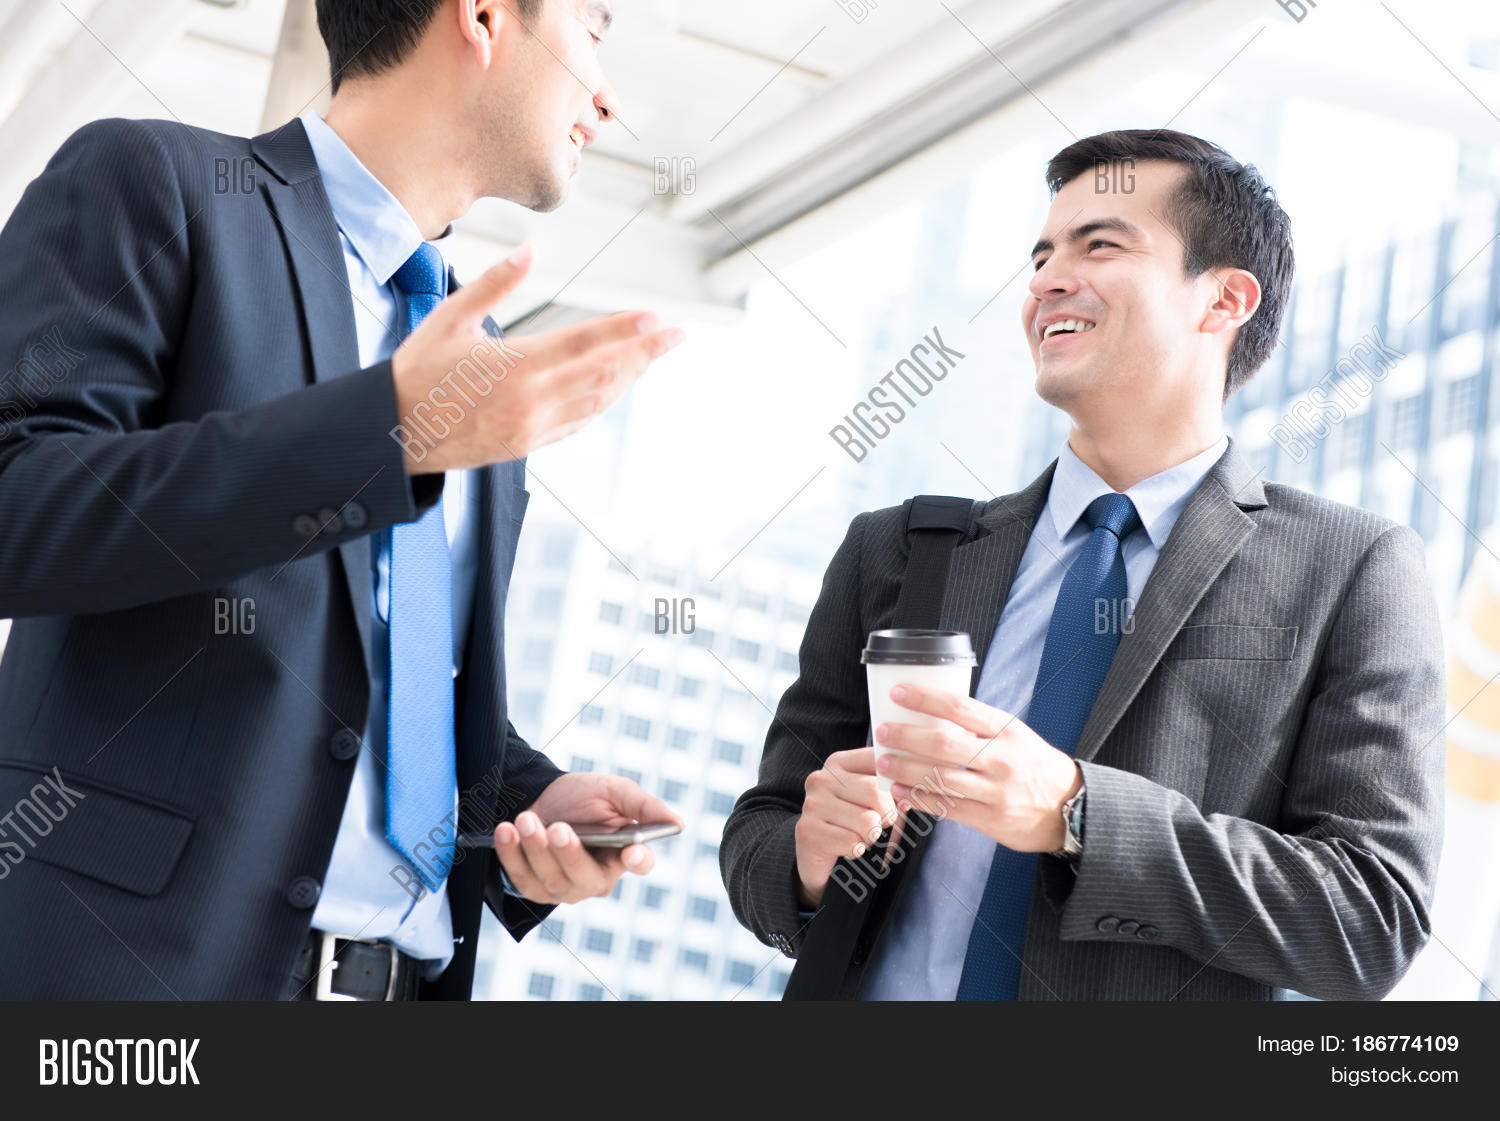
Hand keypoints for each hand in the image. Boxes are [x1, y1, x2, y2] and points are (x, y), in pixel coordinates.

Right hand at [390, 244, 685, 473]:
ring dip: (630, 377)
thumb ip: (494, 284)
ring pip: (597, 401)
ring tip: (654, 355)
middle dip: (645, 354)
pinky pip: (580, 421)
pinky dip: (605, 401)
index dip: (622, 332)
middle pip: (603, 374)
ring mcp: (533, 427)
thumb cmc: (419, 372)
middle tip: (677, 336)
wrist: (395, 434)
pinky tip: (618, 384)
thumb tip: (531, 250)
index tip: (656, 319)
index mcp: (512, 367)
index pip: (581, 344)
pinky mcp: (530, 444)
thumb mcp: (449, 318)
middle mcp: (530, 401)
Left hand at [491, 772, 683, 905]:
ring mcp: (564, 887)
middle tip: (558, 827)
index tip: (631, 848)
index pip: (639, 863)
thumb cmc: (584, 797)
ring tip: (526, 818)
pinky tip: (507, 830)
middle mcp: (596, 878)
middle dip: (569, 853)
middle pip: (586, 877)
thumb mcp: (615, 792)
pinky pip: (521, 877)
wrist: (542, 796)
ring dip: (536, 848)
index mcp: (624, 854)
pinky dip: (511, 854)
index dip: (638, 859)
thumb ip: (644, 805)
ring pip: (551, 879)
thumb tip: (678, 823)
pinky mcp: (534, 887)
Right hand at [794, 747, 896, 908]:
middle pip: (876, 792)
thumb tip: (910, 790)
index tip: (898, 801)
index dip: (897, 785)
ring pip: (867, 821)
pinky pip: (852, 842)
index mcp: (839, 763)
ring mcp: (812, 804)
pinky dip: (857, 850)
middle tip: (876, 826)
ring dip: (870, 837)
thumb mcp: (874, 802)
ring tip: (858, 837)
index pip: (880, 761)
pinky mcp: (807, 831)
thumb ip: (890, 787)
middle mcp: (821, 778)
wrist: (821, 863)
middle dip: (886, 816)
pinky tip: (845, 848)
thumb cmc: (855, 827)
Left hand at [873, 684, 1081, 852]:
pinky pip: (947, 807)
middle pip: (944, 745)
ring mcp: (996, 791)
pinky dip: (919, 798)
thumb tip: (932, 713)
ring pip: (940, 778)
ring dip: (906, 769)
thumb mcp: (1015, 735)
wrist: (1069, 807)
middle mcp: (1002, 758)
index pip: (960, 708)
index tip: (898, 693)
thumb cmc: (1032, 764)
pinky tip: (900, 790)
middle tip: (883, 732)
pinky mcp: (991, 819)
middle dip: (906, 737)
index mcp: (1007, 730)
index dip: (925, 699)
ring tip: (883, 762)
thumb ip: (980, 726)